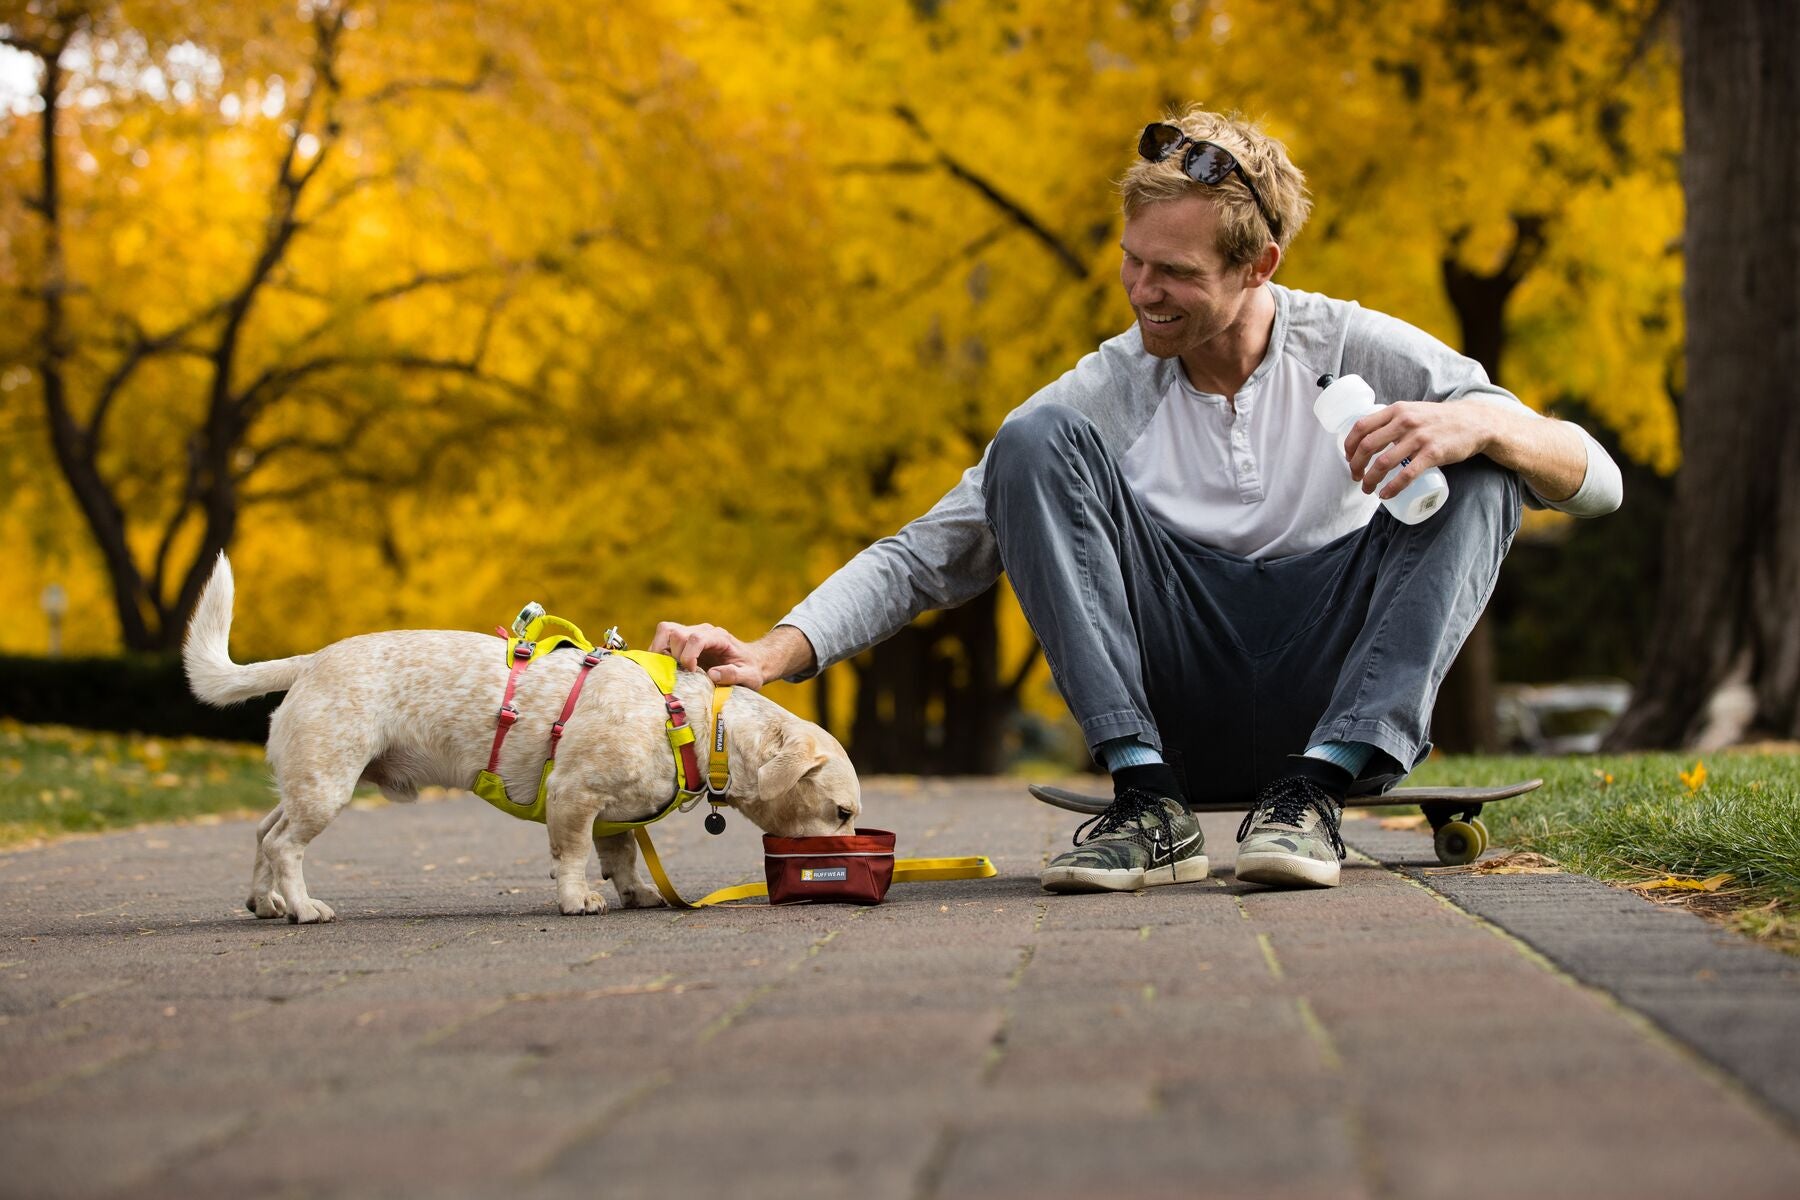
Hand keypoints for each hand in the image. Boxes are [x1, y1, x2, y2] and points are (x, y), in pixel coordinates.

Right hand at [648, 622, 814, 687]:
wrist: (751, 661)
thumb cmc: (750, 669)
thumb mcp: (750, 677)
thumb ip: (734, 675)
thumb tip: (712, 675)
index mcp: (719, 637)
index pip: (696, 638)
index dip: (688, 656)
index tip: (692, 673)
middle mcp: (703, 631)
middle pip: (676, 633)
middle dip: (673, 656)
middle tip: (681, 674)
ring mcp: (691, 633)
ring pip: (665, 631)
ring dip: (661, 651)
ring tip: (668, 669)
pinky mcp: (683, 640)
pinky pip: (663, 638)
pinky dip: (658, 653)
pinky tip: (667, 668)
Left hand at [1344, 401, 1492, 498]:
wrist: (1474, 422)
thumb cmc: (1438, 419)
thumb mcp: (1412, 410)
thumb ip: (1393, 420)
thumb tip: (1368, 437)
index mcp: (1396, 410)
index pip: (1361, 427)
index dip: (1349, 445)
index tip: (1348, 458)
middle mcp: (1405, 422)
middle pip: (1367, 447)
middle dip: (1356, 466)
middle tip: (1356, 477)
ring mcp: (1419, 438)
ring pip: (1383, 463)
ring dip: (1370, 480)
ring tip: (1368, 489)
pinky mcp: (1432, 453)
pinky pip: (1406, 474)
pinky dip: (1392, 488)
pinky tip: (1386, 495)